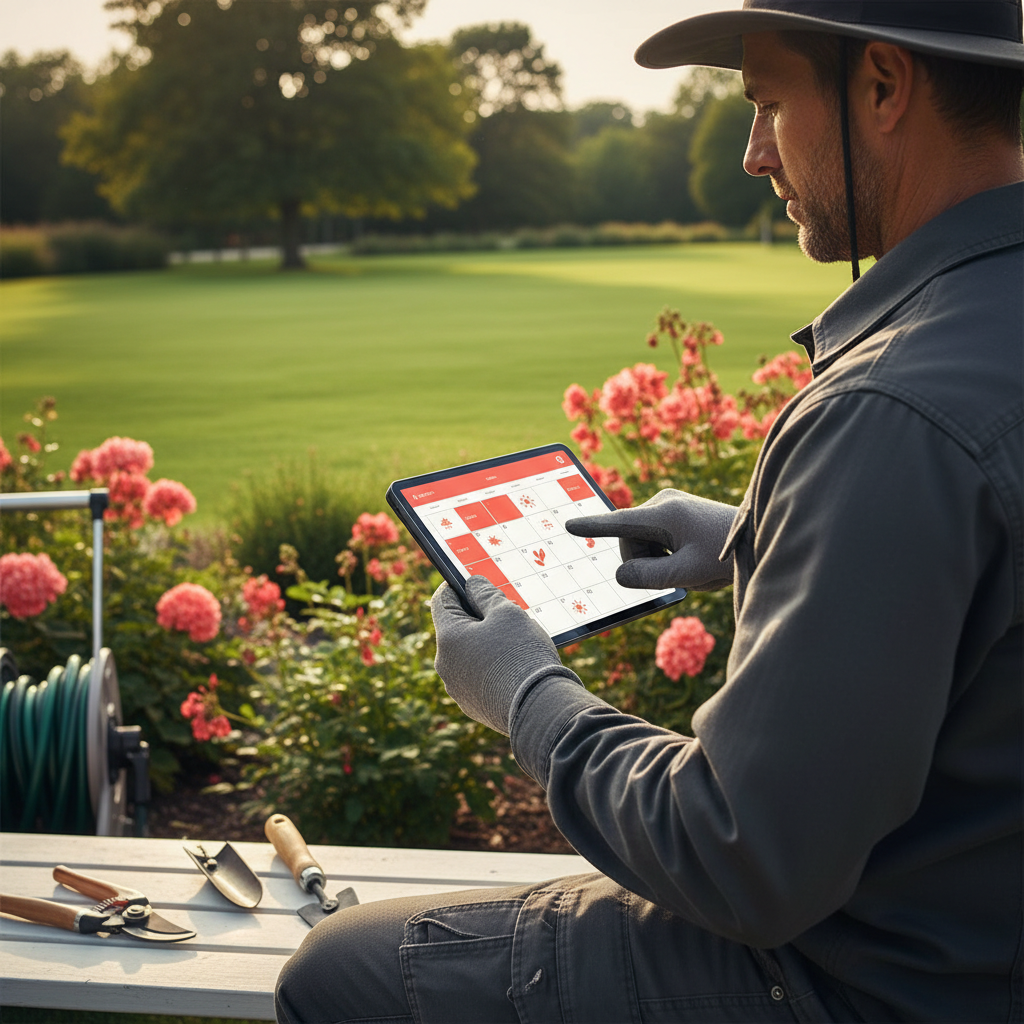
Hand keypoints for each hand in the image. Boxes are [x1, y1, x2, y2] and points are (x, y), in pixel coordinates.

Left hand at [431, 576, 579, 734]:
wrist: (539, 709)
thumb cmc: (522, 655)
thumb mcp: (507, 612)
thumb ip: (486, 593)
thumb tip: (472, 585)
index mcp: (448, 638)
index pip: (442, 600)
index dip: (458, 586)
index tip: (476, 583)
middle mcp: (445, 665)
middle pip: (456, 629)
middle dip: (478, 617)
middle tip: (507, 613)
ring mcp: (458, 689)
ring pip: (468, 654)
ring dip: (486, 643)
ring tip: (516, 642)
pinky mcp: (473, 707)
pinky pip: (478, 678)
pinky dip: (492, 667)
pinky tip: (515, 667)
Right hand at [565, 488, 736, 590]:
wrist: (757, 537)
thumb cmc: (726, 554)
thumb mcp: (687, 574)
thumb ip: (648, 577)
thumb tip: (620, 574)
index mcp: (664, 512)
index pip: (618, 522)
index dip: (592, 527)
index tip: (568, 525)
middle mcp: (662, 503)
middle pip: (630, 542)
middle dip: (645, 563)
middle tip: (680, 574)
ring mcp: (668, 506)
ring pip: (641, 543)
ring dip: (657, 560)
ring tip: (690, 564)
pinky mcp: (674, 513)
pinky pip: (654, 539)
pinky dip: (665, 553)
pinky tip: (689, 556)